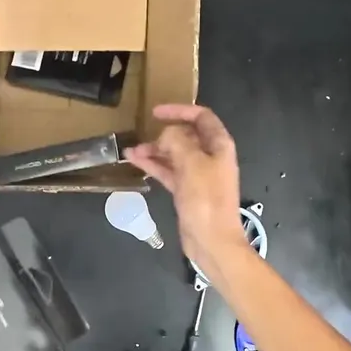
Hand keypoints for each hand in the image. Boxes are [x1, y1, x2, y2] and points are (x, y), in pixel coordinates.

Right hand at [125, 104, 247, 275]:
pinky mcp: (187, 191)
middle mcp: (210, 157)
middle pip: (185, 136)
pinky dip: (154, 166)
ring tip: (131, 151)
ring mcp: (198, 175)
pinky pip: (168, 172)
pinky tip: (135, 162)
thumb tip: (165, 135)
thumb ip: (177, 141)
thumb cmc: (206, 200)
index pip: (201, 117)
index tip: (156, 112)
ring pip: (174, 155)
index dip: (180, 110)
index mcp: (219, 145)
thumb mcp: (192, 164)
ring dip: (154, 150)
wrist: (212, 241)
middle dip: (163, 134)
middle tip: (143, 137)